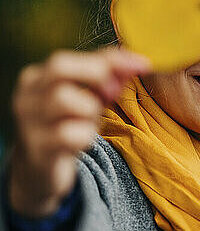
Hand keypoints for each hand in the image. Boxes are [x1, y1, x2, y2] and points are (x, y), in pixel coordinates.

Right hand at [8, 47, 149, 217]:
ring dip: (90, 111)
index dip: (108, 59)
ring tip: (89, 121)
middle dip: (95, 74)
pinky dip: (85, 135)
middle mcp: (25, 96)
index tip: (142, 64)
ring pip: (66, 100)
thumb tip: (139, 62)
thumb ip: (109, 77)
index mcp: (35, 78)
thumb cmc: (66, 126)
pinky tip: (81, 141)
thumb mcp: (87, 97)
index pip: (68, 58)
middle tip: (112, 92)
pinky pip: (70, 134)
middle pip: (59, 68)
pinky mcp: (38, 150)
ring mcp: (28, 123)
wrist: (39, 172)